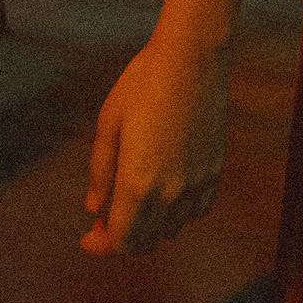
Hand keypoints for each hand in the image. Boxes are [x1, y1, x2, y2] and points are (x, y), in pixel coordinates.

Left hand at [81, 30, 230, 254]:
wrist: (192, 56)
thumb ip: (100, 173)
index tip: (88, 237)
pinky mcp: (214, 171)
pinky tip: (164, 191)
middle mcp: (170, 192)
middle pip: (144, 242)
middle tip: (105, 219)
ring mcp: (196, 184)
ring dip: (148, 227)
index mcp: (137, 182)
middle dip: (120, 238)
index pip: (120, 241)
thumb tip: (93, 209)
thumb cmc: (142, 84)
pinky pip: (196, 211)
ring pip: (170, 230)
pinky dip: (177, 213)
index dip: (101, 246)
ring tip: (133, 201)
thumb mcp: (108, 124)